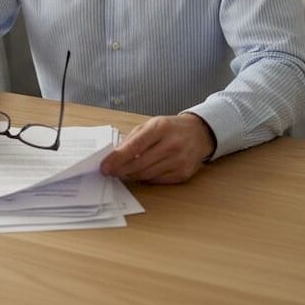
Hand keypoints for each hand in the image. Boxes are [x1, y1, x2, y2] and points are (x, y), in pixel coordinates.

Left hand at [99, 113, 215, 184]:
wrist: (199, 134)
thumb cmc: (170, 128)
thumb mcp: (151, 124)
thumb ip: (133, 138)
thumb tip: (114, 156)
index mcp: (161, 128)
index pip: (134, 146)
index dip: (117, 158)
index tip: (104, 166)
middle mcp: (172, 144)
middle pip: (139, 164)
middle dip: (121, 169)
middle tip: (110, 171)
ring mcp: (179, 161)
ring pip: (146, 175)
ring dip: (131, 175)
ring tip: (123, 171)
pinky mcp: (183, 174)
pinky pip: (157, 180)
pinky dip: (146, 178)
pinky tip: (141, 172)